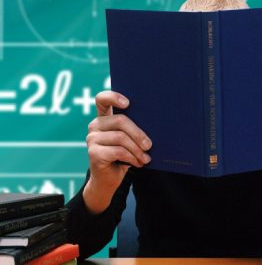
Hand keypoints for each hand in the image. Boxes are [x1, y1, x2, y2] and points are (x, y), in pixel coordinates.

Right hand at [83, 90, 151, 213]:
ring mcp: (92, 138)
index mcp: (104, 118)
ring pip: (121, 137)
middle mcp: (95, 125)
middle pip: (120, 120)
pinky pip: (119, 151)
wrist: (109, 180)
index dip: (114, 97)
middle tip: (149, 145)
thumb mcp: (129, 140)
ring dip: (137, 149)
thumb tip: (155, 124)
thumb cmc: (123, 157)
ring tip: (145, 158)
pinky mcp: (93, 152)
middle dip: (139, 133)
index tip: (128, 103)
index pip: (102, 99)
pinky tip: (138, 163)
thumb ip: (133, 129)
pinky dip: (132, 158)